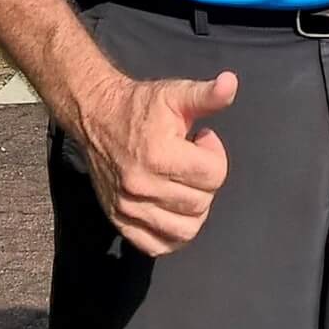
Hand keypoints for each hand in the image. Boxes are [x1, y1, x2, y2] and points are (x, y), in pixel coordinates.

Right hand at [76, 70, 237, 255]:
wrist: (97, 117)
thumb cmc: (140, 106)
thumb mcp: (176, 94)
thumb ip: (207, 95)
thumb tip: (231, 83)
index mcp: (159, 154)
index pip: (214, 175)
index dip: (216, 154)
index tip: (202, 140)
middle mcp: (141, 185)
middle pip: (201, 203)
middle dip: (206, 180)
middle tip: (192, 161)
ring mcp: (128, 207)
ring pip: (184, 230)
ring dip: (194, 209)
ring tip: (185, 184)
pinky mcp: (119, 221)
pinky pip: (157, 245)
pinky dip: (172, 234)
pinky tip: (174, 209)